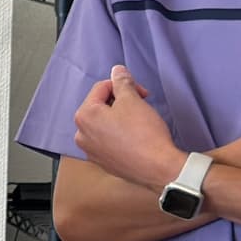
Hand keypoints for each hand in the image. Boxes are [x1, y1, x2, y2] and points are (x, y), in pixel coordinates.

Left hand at [68, 67, 189, 193]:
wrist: (159, 168)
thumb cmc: (145, 135)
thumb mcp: (133, 100)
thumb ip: (122, 82)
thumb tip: (117, 71)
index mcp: (84, 116)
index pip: (101, 88)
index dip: (123, 85)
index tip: (140, 92)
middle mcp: (82, 135)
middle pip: (100, 106)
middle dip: (121, 101)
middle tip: (141, 104)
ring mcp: (91, 151)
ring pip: (104, 123)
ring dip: (120, 117)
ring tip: (138, 122)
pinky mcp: (104, 162)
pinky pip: (109, 140)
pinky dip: (120, 134)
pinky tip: (136, 137)